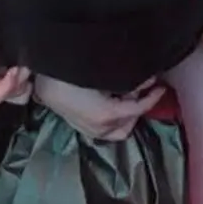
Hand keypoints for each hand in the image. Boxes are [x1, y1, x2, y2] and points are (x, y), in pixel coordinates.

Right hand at [33, 75, 164, 140]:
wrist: (41, 78)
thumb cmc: (73, 74)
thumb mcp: (105, 77)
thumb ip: (129, 82)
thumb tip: (147, 82)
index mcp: (106, 115)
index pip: (138, 109)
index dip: (152, 98)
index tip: (161, 87)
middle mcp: (98, 127)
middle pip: (128, 123)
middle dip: (137, 106)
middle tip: (139, 88)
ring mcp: (87, 129)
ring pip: (117, 129)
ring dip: (126, 112)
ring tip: (123, 92)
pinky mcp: (79, 126)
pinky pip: (105, 128)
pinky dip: (114, 116)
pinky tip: (110, 98)